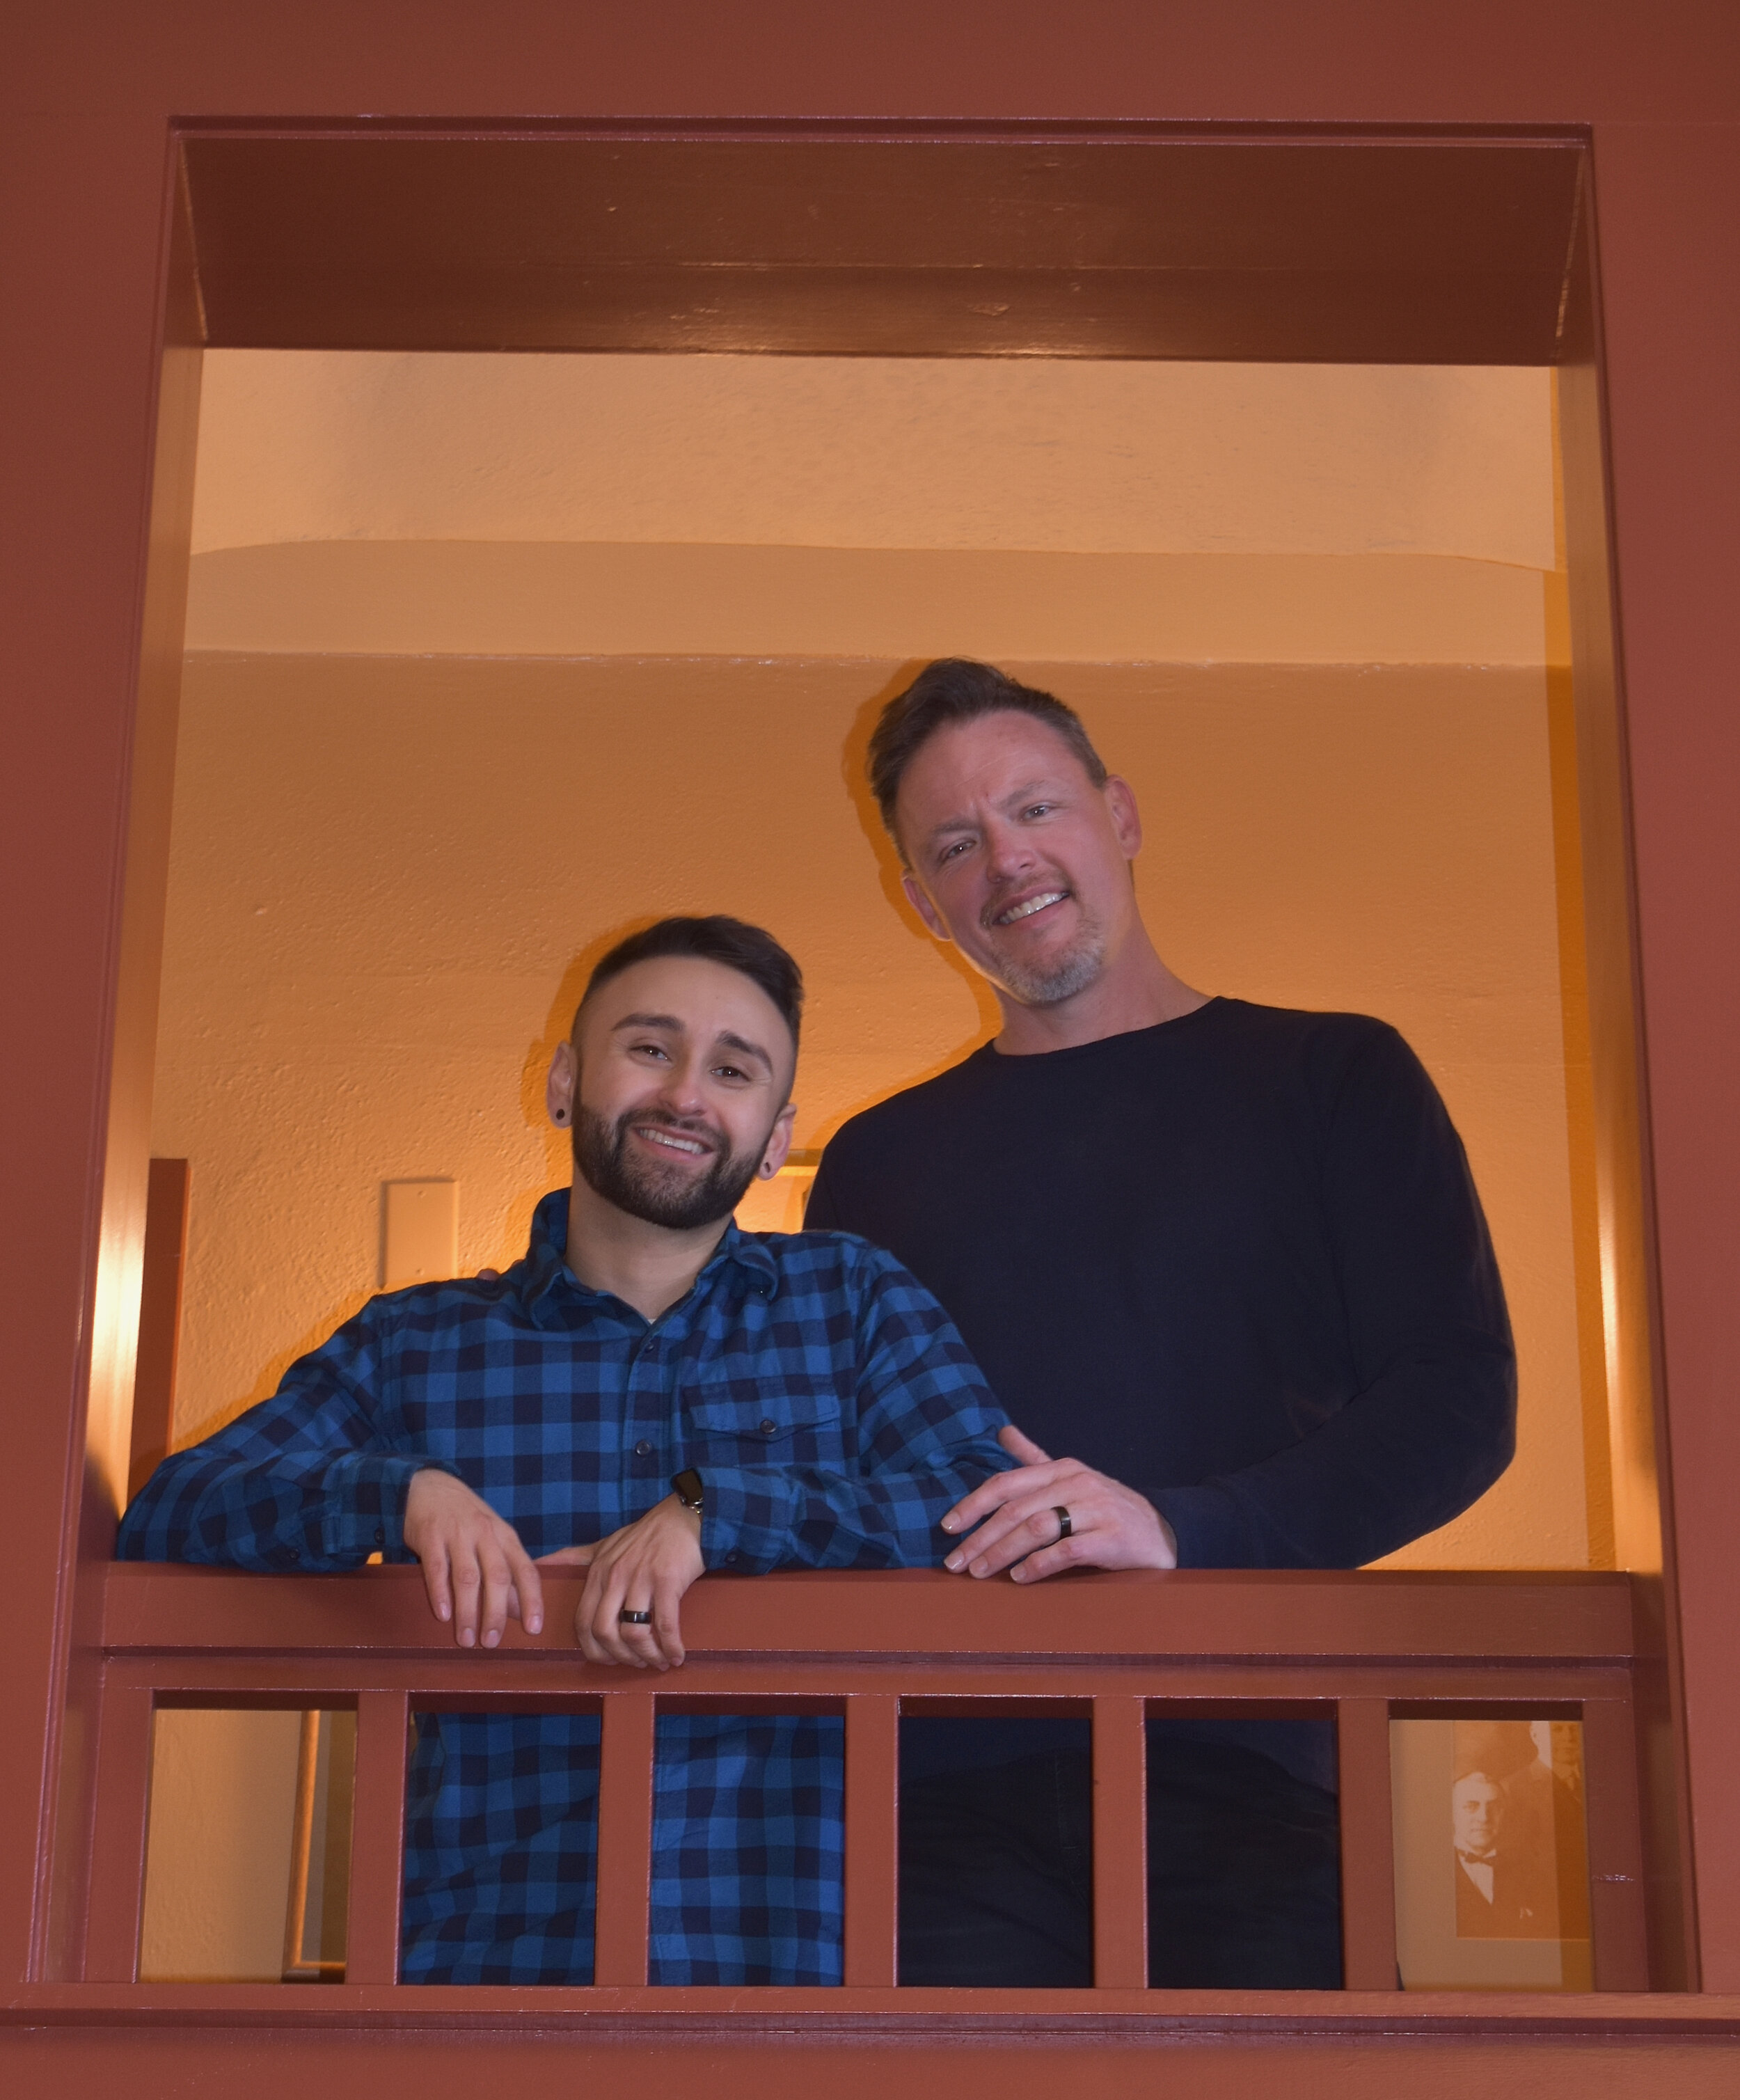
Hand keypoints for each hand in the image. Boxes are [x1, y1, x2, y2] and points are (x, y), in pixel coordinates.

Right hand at [403, 1468, 543, 1646]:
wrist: (428, 1486)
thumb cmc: (465, 1519)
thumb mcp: (492, 1538)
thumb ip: (505, 1570)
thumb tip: (518, 1611)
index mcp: (505, 1536)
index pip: (526, 1570)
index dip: (533, 1599)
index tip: (534, 1628)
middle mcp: (486, 1533)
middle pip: (498, 1577)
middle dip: (496, 1613)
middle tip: (491, 1642)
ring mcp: (458, 1533)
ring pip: (468, 1577)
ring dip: (468, 1611)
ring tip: (466, 1639)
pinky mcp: (430, 1535)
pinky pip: (436, 1568)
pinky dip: (440, 1593)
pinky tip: (443, 1615)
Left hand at [539, 1496, 704, 1670]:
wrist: (683, 1518)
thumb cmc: (645, 1535)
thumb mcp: (605, 1544)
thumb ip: (575, 1557)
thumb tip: (541, 1564)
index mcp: (597, 1573)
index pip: (582, 1623)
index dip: (593, 1650)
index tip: (609, 1660)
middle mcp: (615, 1576)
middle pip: (604, 1632)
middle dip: (620, 1657)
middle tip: (636, 1663)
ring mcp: (641, 1578)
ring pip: (633, 1633)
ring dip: (647, 1656)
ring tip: (659, 1661)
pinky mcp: (667, 1581)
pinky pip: (665, 1625)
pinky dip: (671, 1647)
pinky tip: (677, 1655)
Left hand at [940, 1423, 1177, 1582]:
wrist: (1162, 1532)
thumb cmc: (1107, 1507)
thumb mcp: (1071, 1477)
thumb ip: (1034, 1459)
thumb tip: (1002, 1431)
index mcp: (1062, 1468)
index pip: (1007, 1482)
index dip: (973, 1504)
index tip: (947, 1527)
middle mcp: (1077, 1483)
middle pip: (1016, 1510)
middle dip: (980, 1538)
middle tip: (956, 1563)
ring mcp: (1096, 1509)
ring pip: (1036, 1529)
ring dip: (1002, 1553)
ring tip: (980, 1572)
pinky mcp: (1112, 1538)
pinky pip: (1066, 1551)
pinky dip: (1039, 1565)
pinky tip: (1020, 1577)